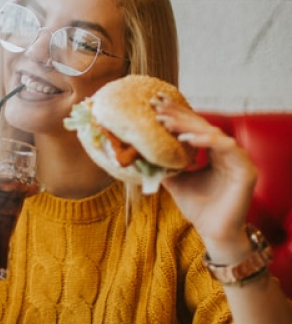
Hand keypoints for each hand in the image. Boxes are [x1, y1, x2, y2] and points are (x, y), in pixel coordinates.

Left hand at [153, 95, 257, 259]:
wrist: (213, 233)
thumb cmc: (198, 208)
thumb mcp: (175, 182)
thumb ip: (165, 166)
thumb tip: (142, 154)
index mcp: (213, 153)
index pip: (194, 128)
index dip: (176, 115)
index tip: (155, 106)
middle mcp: (226, 152)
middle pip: (201, 126)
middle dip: (178, 115)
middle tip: (157, 105)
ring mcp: (238, 159)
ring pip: (212, 133)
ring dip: (188, 126)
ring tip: (166, 122)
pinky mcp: (246, 170)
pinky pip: (225, 148)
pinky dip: (205, 141)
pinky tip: (185, 140)